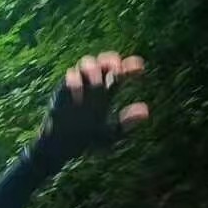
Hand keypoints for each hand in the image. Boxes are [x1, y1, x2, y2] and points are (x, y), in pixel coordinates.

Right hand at [34, 52, 148, 169]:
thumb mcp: (110, 135)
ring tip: (97, 83)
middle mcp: (93, 84)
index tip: (140, 67)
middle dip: (111, 60)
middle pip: (104, 61)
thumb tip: (146, 111)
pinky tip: (79, 95)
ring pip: (87, 63)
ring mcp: (78, 85)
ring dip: (94, 68)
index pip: (120, 73)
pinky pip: (69, 76)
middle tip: (116, 68)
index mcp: (107, 92)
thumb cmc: (87, 141)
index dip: (131, 66)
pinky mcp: (62, 89)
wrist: (61, 147)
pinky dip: (75, 81)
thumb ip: (126, 123)